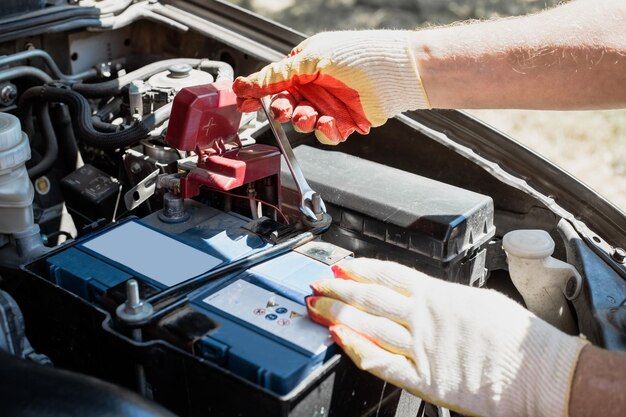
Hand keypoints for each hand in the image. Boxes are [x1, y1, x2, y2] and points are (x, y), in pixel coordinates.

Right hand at [233, 31, 429, 144]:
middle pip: (286, 106)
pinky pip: (326, 134)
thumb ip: (277, 75)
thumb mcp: (311, 59)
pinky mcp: (345, 123)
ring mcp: (329, 106)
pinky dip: (326, 131)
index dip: (258, 94)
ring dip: (304, 121)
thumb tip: (246, 83)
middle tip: (286, 110)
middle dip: (283, 110)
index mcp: (304, 67)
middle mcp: (315, 88)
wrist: (395, 73)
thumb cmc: (359, 56)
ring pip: (304, 123)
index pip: (273, 83)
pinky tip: (332, 123)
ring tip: (312, 115)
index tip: (245, 103)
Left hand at [307, 258, 587, 416]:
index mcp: (440, 295)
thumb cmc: (520, 339)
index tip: (340, 265)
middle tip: (317, 285)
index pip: (389, 274)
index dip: (360, 268)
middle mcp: (426, 317)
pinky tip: (339, 340)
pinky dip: (358, 349)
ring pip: (370, 325)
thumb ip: (447, 299)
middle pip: (371, 297)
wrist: (542, 373)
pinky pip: (383, 363)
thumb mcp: (481, 301)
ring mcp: (423, 348)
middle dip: (339, 289)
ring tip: (318, 308)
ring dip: (339, 314)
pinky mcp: (426, 379)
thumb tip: (427, 294)